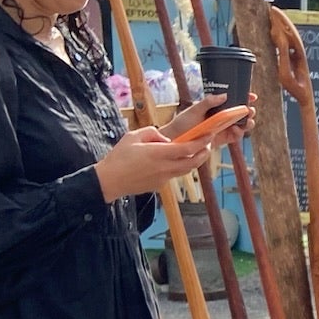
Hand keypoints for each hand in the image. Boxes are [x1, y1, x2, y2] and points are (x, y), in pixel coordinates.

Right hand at [95, 128, 211, 200]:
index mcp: (159, 153)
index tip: (209, 135)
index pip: (187, 148)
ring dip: (194, 161)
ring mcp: (163, 178)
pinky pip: (174, 175)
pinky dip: (179, 167)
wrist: (109, 181)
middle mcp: (164, 167)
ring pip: (186, 170)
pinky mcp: (159, 185)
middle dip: (204, 153)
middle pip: (193, 162)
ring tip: (195, 152)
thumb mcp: (132, 136)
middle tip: (207, 145)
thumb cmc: (118, 157)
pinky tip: (173, 161)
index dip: (201, 142)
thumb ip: (152, 133)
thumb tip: (166, 139)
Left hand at [163, 91, 256, 147]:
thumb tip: (225, 95)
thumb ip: (209, 102)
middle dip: (248, 111)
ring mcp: (222, 129)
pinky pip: (235, 136)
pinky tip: (237, 131)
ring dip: (247, 123)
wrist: (176, 141)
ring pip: (241, 125)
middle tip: (249, 111)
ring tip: (247, 122)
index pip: (233, 100)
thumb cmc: (182, 123)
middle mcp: (221, 117)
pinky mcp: (222, 140)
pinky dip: (239, 133)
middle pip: (240, 112)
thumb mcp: (194, 109)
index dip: (244, 97)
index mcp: (215, 107)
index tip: (253, 96)